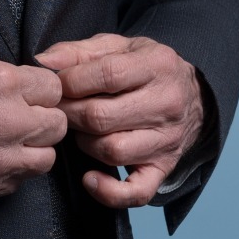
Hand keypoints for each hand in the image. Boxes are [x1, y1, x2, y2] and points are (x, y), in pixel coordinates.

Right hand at [0, 38, 67, 203]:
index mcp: (3, 82)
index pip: (53, 85)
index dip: (40, 87)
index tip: (28, 90)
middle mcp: (13, 121)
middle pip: (58, 122)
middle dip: (43, 116)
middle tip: (23, 115)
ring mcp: (6, 158)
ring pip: (48, 156)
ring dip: (35, 147)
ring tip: (14, 141)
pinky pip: (23, 179)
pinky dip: (14, 170)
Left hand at [35, 34, 206, 208]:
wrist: (195, 96)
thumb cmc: (146, 69)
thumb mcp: (119, 47)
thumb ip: (79, 52)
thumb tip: (43, 62)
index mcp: (157, 66)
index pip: (107, 75)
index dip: (71, 81)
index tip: (57, 85)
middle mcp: (167, 104)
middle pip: (102, 117)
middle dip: (70, 114)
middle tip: (60, 110)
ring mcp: (167, 140)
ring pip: (112, 151)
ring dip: (84, 143)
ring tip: (80, 131)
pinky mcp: (164, 168)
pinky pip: (137, 192)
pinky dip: (109, 192)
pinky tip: (90, 178)